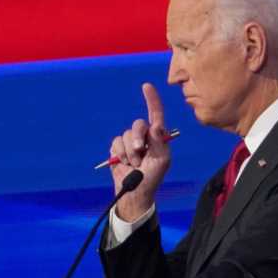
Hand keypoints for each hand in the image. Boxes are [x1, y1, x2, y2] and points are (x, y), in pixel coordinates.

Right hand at [109, 83, 172, 220]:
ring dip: (129, 152)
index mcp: (158, 137)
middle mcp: (144, 137)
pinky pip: (115, 143)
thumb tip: (155, 125)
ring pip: (125, 136)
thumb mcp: (162, 160)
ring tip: (134, 164)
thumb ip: (159, 141)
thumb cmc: (153, 177)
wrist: (135, 191)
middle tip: (139, 152)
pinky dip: (119, 154)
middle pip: (138, 125)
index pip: (156, 115)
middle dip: (137, 138)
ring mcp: (130, 142)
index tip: (146, 86)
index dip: (152, 100)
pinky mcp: (117, 149)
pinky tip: (124, 163)